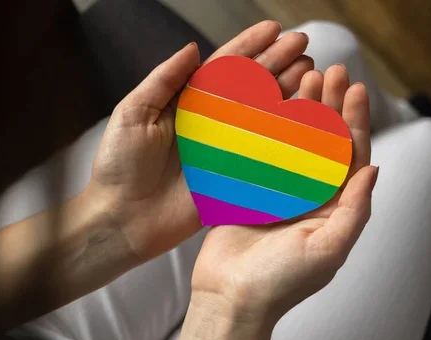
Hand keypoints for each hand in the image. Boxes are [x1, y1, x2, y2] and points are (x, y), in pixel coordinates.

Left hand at [86, 21, 313, 262]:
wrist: (120, 219)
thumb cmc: (118, 166)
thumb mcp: (132, 113)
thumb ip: (163, 80)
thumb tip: (192, 48)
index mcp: (187, 103)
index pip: (224, 67)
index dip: (250, 46)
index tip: (275, 30)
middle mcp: (210, 124)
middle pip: (251, 87)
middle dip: (278, 64)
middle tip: (304, 46)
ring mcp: (224, 150)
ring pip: (263, 116)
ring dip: (287, 95)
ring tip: (311, 76)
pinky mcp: (232, 178)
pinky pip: (264, 157)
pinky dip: (286, 140)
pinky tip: (306, 124)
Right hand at [191, 66, 376, 322]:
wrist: (230, 298)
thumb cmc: (282, 282)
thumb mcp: (328, 249)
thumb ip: (355, 210)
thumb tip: (375, 169)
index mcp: (334, 210)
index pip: (351, 159)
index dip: (355, 123)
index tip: (355, 89)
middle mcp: (310, 196)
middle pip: (324, 142)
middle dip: (331, 107)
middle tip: (331, 71)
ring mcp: (279, 191)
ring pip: (294, 141)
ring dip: (301, 109)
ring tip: (304, 77)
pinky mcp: (250, 189)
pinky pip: (262, 151)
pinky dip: (267, 126)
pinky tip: (269, 101)